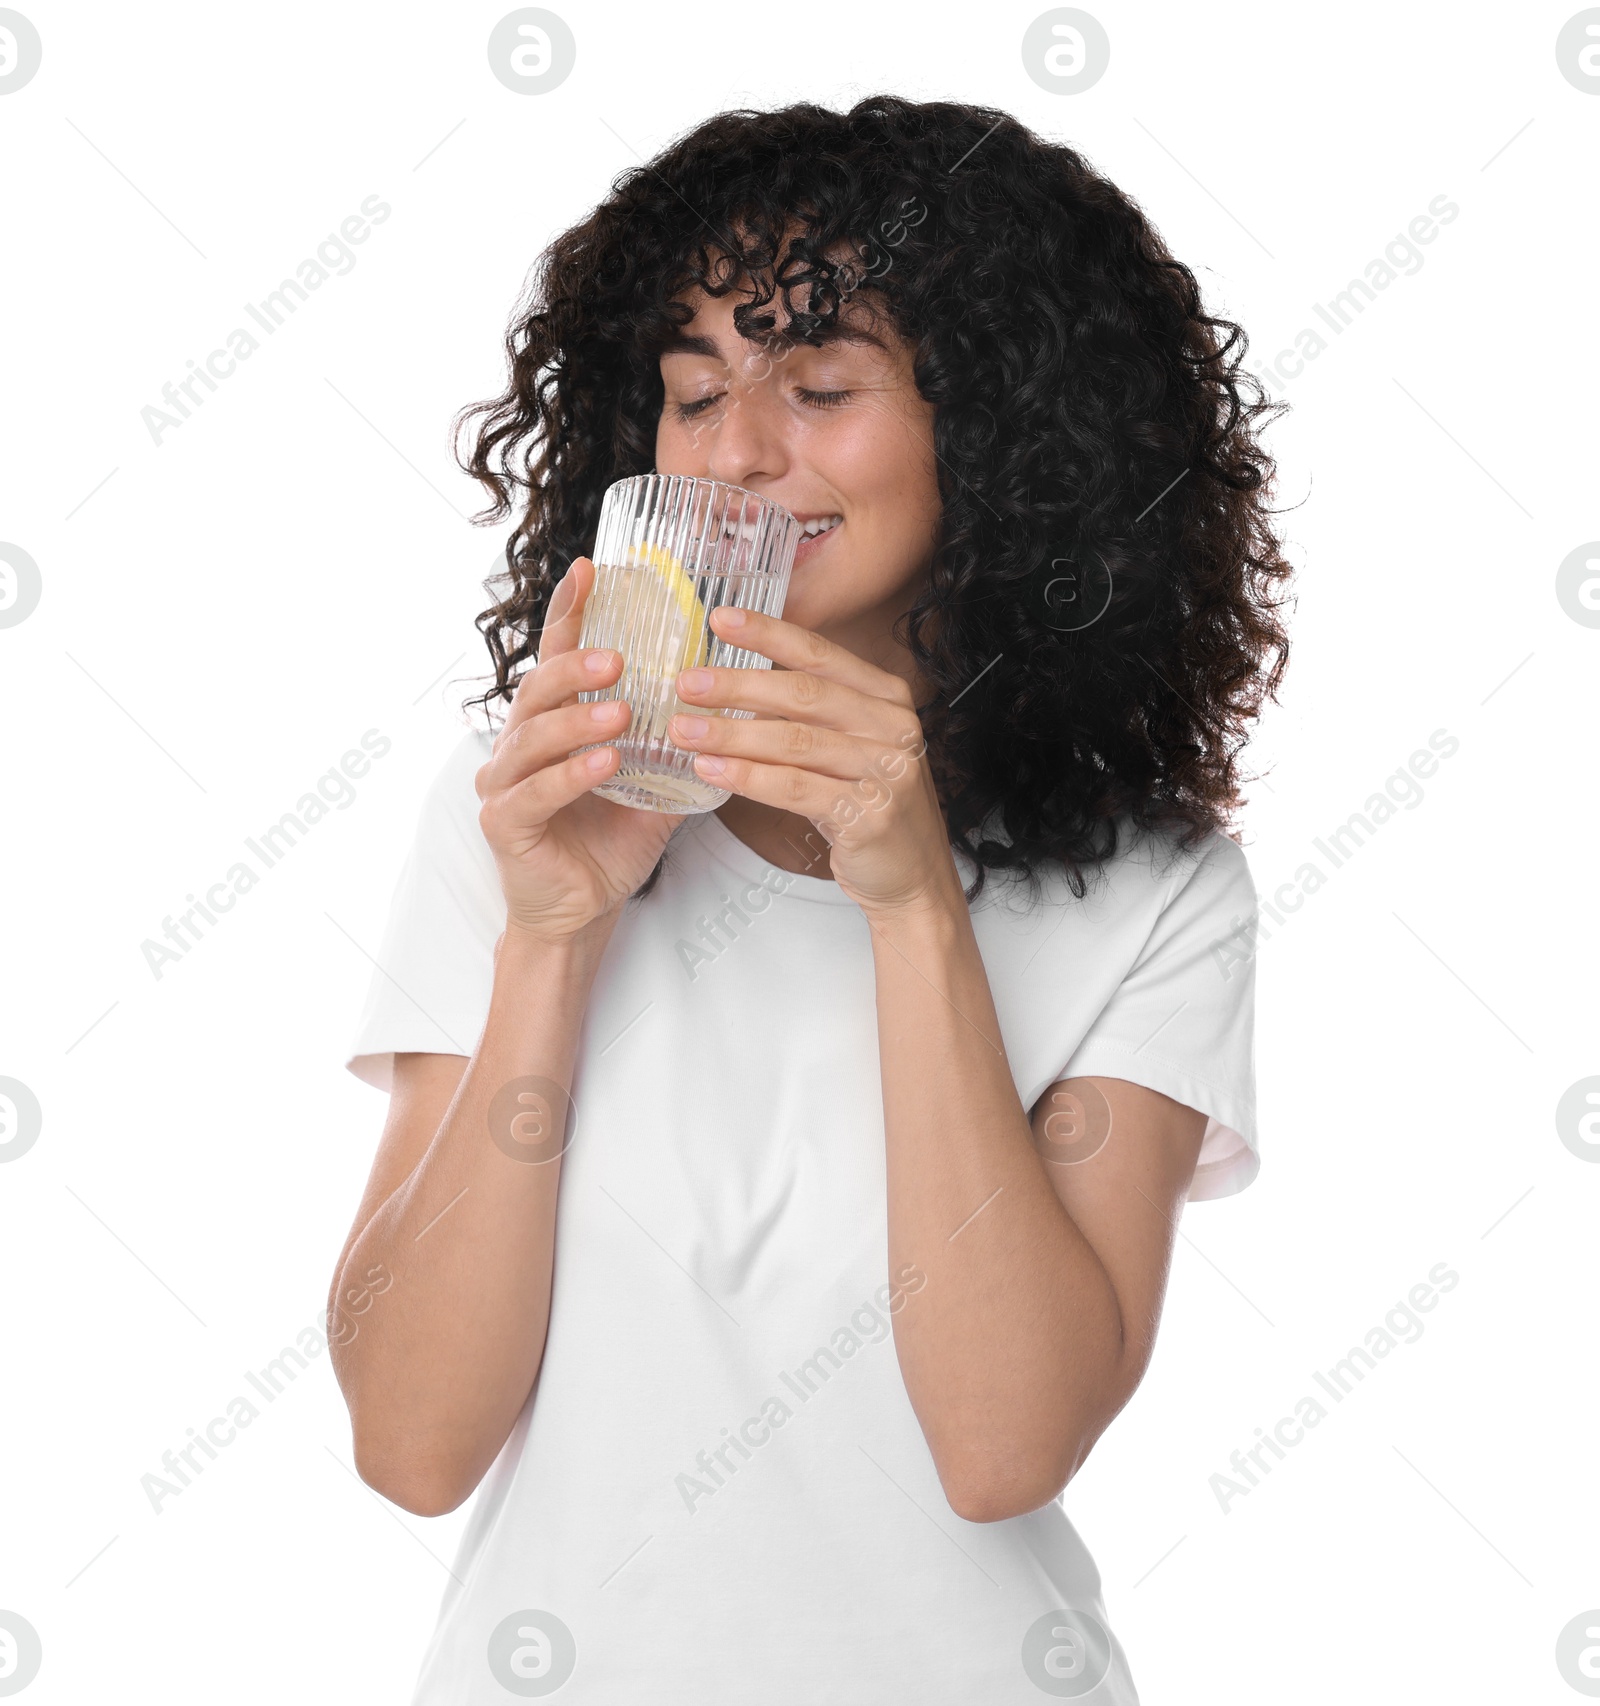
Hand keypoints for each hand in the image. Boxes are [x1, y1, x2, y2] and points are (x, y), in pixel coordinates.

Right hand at [475, 556, 682, 942]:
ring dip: (578, 720)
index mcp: (552, 725)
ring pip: (533, 737)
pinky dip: (571, 775)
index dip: (572, 613)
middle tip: (620, 657)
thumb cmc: (611, 845)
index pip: (558, 658)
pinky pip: (535, 792)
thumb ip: (676, 745)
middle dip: (577, 668)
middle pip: (539, 689)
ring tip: (622, 713)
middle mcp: (519, 745)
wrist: (583, 913)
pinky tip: (604, 764)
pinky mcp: (504, 824)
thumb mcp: (655, 786)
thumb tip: (732, 703)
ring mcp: (504, 783)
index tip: (592, 569)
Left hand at [666, 605, 959, 916]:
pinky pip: (796, 788)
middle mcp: (892, 727)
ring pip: (794, 741)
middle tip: (687, 684)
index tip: (721, 619)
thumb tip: (734, 685)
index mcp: (886, 697)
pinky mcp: (868, 814)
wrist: (913, 875)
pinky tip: (713, 771)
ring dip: (732, 734)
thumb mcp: (848, 748)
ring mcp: (885, 770)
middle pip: (803, 693)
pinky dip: (748, 777)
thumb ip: (808, 715)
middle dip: (737, 685)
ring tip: (685, 731)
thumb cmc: (870, 805)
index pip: (820, 653)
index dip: (768, 633)